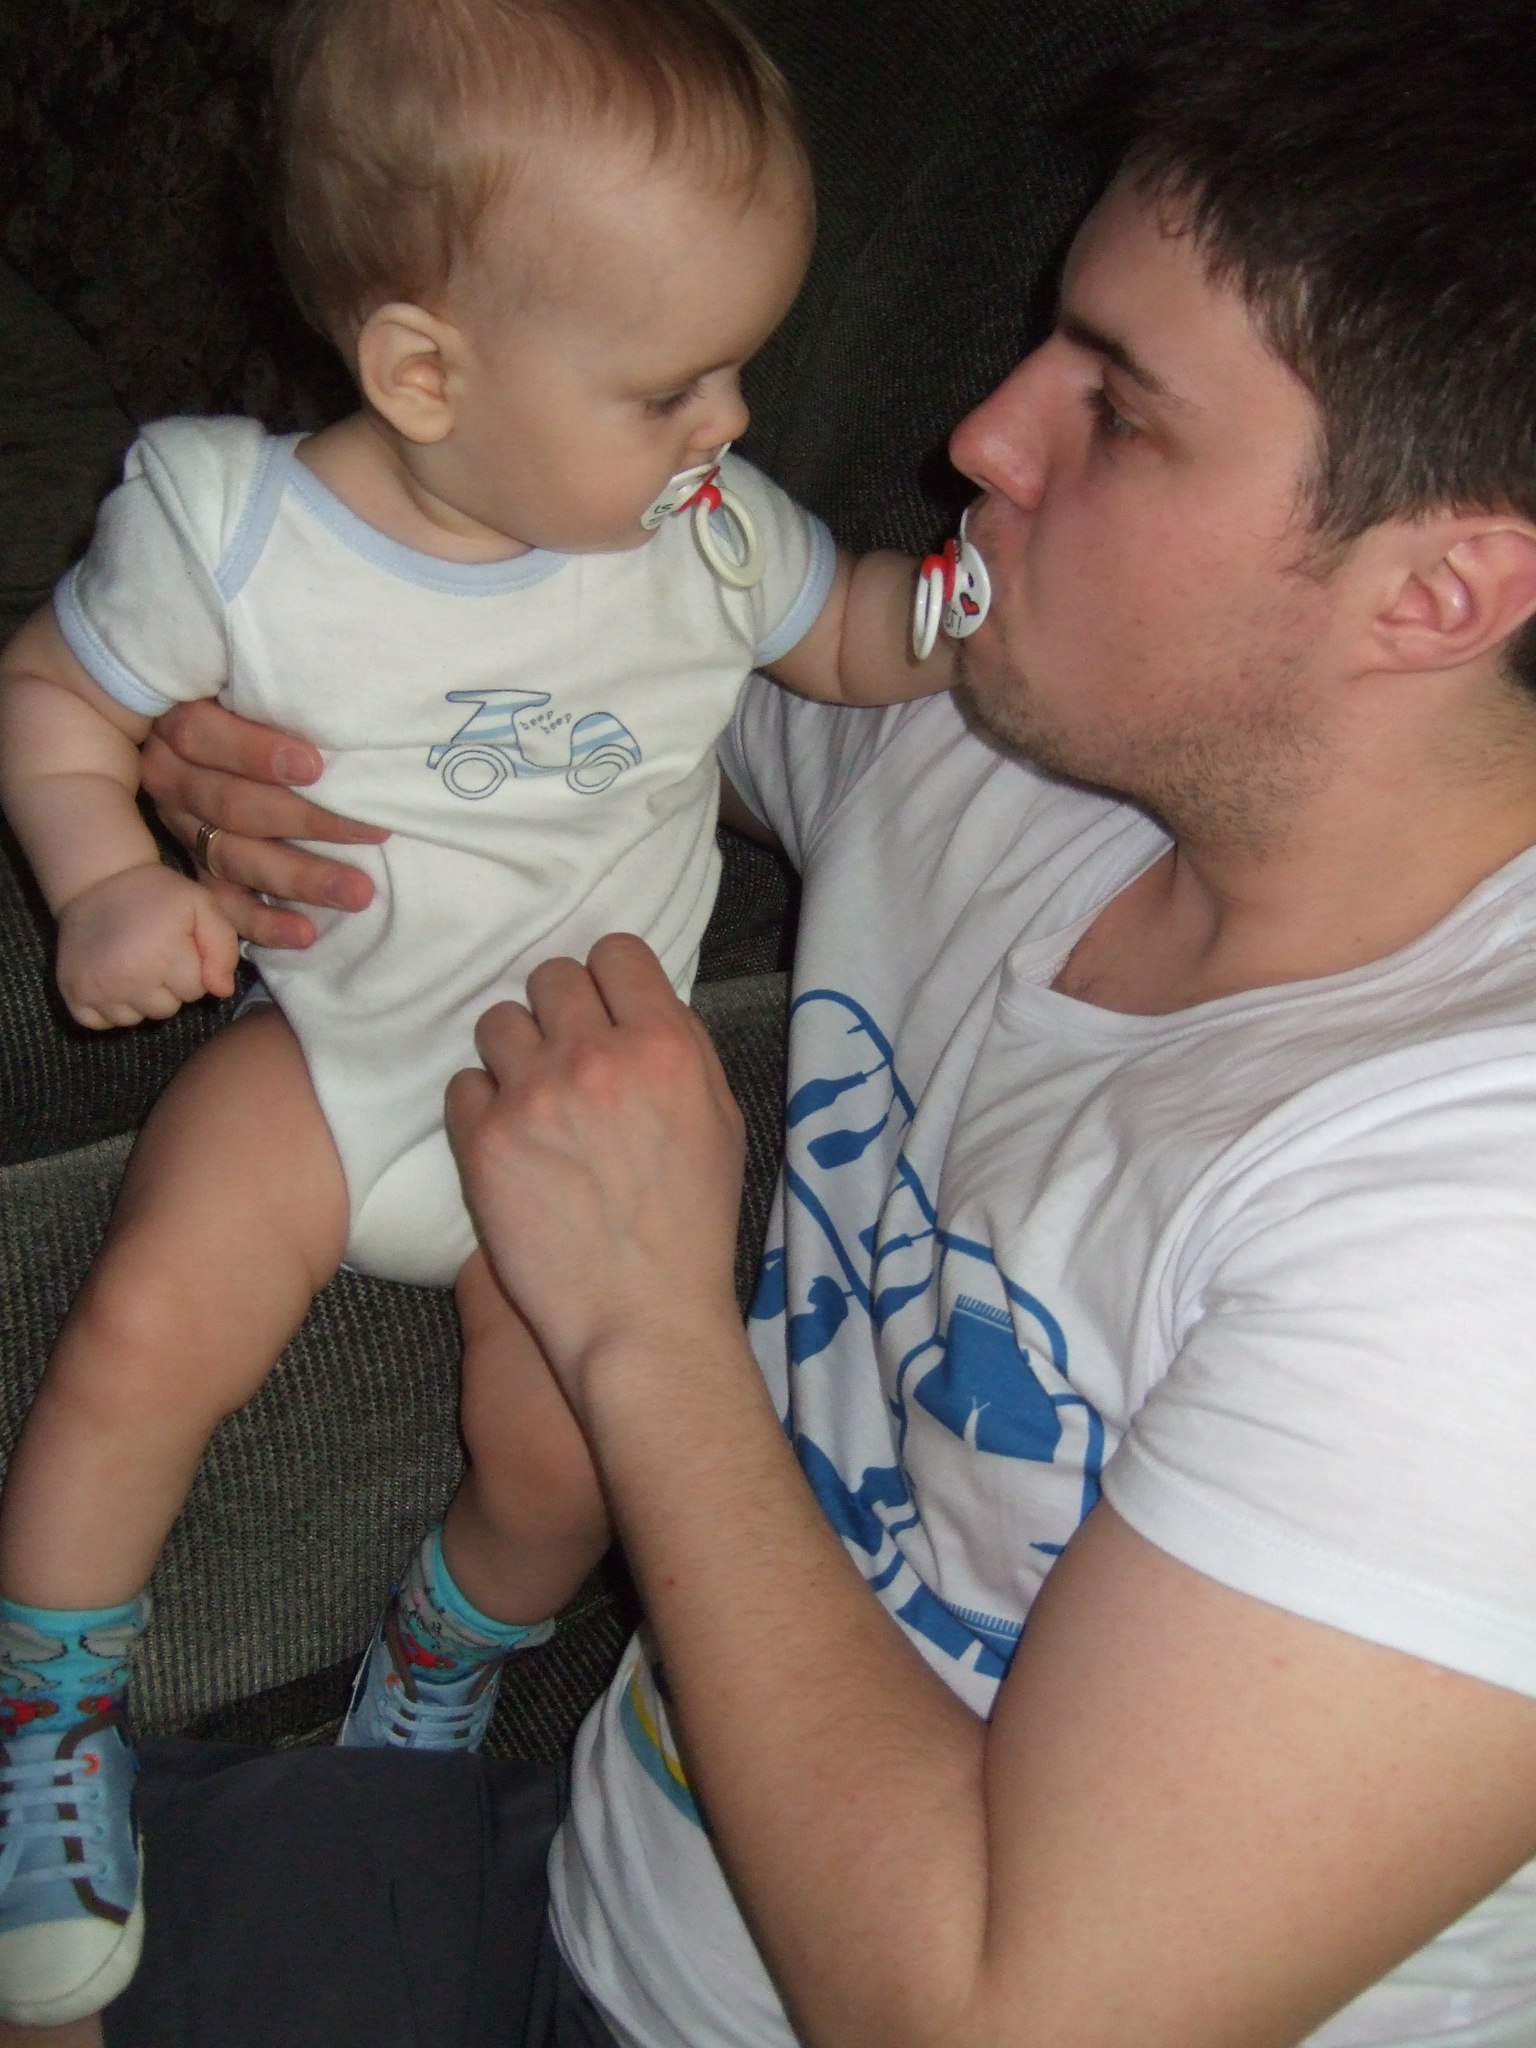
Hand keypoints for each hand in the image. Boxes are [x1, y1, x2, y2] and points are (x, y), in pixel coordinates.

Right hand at [56, 863, 239, 1027]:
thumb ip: (222, 948)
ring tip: (135, 964)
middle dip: (168, 987)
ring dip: (140, 999)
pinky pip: (102, 1023)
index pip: (196, 991)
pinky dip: (109, 1008)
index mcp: (163, 956)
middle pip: (167, 1009)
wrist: (100, 881)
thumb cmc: (157, 894)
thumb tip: (221, 991)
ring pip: (137, 1019)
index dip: (192, 969)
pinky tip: (113, 980)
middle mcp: (128, 978)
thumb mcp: (202, 905)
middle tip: (155, 954)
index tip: (179, 947)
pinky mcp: (74, 994)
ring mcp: (97, 989)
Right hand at [141, 700, 387, 947]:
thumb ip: (272, 687)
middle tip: (372, 833)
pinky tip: (305, 934)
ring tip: (357, 892)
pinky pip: (222, 901)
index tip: (317, 766)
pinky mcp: (194, 866)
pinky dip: (262, 922)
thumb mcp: (239, 681)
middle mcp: (170, 778)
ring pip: (234, 856)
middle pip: (232, 804)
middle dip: (306, 822)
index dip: (257, 752)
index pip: (203, 736)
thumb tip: (344, 691)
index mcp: (177, 724)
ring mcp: (182, 827)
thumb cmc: (238, 701)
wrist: (186, 736)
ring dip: (299, 878)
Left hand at [445, 936, 745, 1407]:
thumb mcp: (721, 1122)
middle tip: (567, 1059)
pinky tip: (510, 1141)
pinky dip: (483, 1106)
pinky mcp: (483, 1140)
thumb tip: (637, 1003)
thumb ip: (681, 1050)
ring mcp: (533, 1096)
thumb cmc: (690, 1225)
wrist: (641, 1316)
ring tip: (534, 1100)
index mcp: (664, 1047)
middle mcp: (596, 1057)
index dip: (609, 978)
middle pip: (550, 976)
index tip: (605, 1008)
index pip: (615, 951)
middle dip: (558, 1012)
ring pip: (497, 1021)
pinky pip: (463, 1083)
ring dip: (514, 1053)